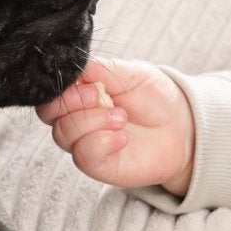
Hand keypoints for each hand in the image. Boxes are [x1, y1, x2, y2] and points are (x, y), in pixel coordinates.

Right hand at [36, 57, 195, 195]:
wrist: (182, 127)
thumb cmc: (155, 98)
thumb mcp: (131, 73)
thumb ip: (101, 69)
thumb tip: (74, 65)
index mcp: (79, 92)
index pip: (50, 92)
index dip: (62, 88)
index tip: (90, 85)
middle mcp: (76, 118)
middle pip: (48, 113)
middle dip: (72, 103)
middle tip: (101, 98)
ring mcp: (85, 142)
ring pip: (63, 134)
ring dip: (92, 122)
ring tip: (121, 118)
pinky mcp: (98, 165)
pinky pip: (83, 155)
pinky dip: (102, 142)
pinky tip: (122, 137)